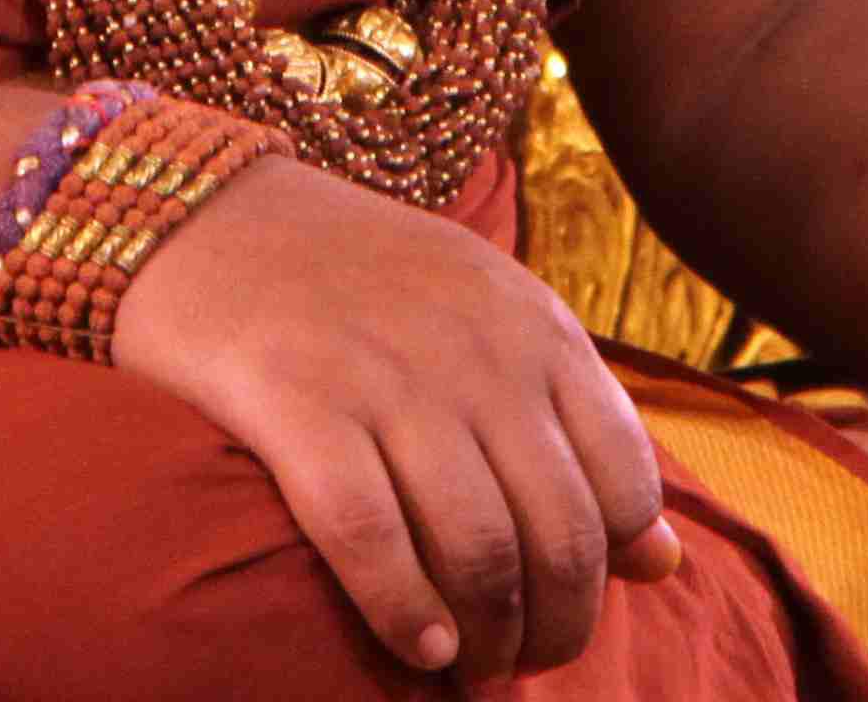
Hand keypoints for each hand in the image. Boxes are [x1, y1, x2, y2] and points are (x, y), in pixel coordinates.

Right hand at [108, 158, 688, 682]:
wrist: (202, 211)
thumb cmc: (351, 279)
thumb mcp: (486, 320)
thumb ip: (573, 428)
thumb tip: (665, 563)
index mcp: (534, 325)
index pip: (623, 485)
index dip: (606, 574)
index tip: (564, 607)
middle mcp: (476, 350)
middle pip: (560, 536)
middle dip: (553, 627)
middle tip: (516, 660)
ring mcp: (386, 377)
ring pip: (480, 551)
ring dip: (486, 638)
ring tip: (467, 666)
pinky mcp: (296, 404)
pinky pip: (372, 540)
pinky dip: (405, 613)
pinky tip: (416, 646)